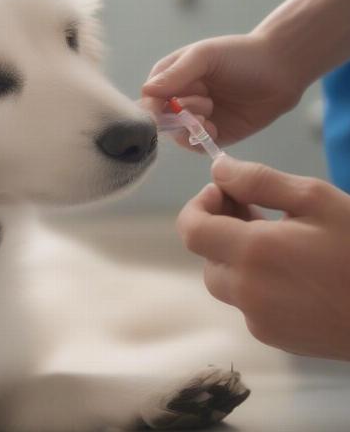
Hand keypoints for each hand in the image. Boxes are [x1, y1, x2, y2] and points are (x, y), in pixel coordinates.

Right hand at [141, 34, 303, 147]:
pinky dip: (202, 139)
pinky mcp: (213, 135)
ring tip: (211, 110)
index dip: (154, 106)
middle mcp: (178, 99)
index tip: (170, 105)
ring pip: (176, 135)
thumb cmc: (241, 55)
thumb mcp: (204, 56)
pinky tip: (216, 126)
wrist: (281, 69)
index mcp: (169, 77)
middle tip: (203, 101)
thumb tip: (146, 92)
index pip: (148, 98)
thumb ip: (175, 73)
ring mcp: (195, 119)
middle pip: (159, 120)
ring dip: (190, 126)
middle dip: (177, 115)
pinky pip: (196, 146)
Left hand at [177, 155, 349, 360]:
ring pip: (225, 280)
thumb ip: (258, 181)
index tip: (223, 192)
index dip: (199, 206)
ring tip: (275, 237)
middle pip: (207, 255)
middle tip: (253, 210)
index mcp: (252, 253)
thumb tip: (217, 168)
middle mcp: (246, 291)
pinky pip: (247, 303)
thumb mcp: (316, 199)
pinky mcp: (275, 338)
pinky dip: (255, 282)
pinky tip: (290, 270)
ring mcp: (259, 320)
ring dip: (236, 256)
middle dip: (221, 228)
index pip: (191, 229)